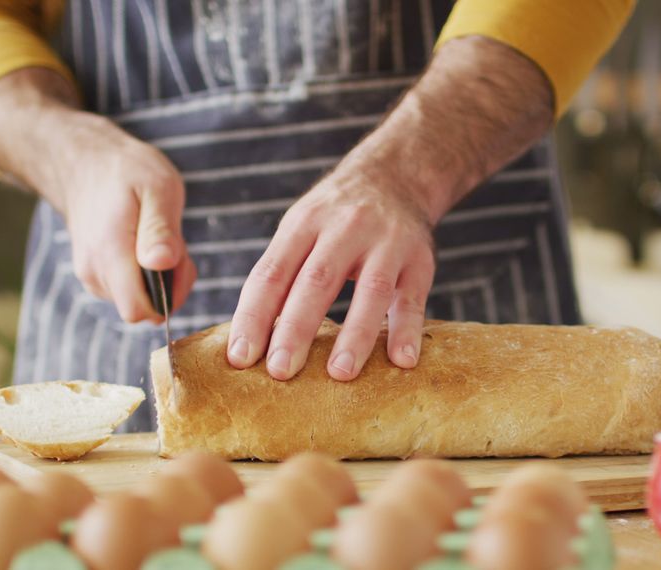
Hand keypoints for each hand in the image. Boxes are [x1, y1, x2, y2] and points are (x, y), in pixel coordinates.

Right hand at [0, 68, 196, 322]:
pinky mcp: (93, 274)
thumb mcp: (158, 187)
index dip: (170, 296)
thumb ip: (161, 229)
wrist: (84, 162)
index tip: (179, 260)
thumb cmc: (127, 171)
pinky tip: (145, 242)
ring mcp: (90, 275)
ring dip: (158, 277)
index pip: (138, 311)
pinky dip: (145, 273)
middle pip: (143, 309)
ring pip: (137, 300)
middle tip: (172, 241)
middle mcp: (94, 272)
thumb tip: (162, 264)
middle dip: (168, 285)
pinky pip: (128, 290)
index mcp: (110, 253)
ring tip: (157, 236)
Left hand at [226, 164, 435, 380]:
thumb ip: (281, 274)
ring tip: (340, 373)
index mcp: (304, 224)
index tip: (240, 357)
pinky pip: (413, 298)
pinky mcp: (420, 260)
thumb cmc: (335, 218)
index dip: (254, 315)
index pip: (272, 273)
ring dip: (355, 334)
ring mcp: (387, 243)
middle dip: (296, 328)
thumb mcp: (302, 228)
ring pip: (370, 290)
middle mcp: (344, 228)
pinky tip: (402, 361)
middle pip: (316, 280)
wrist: (395, 176)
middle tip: (280, 370)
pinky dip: (407, 330)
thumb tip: (248, 341)